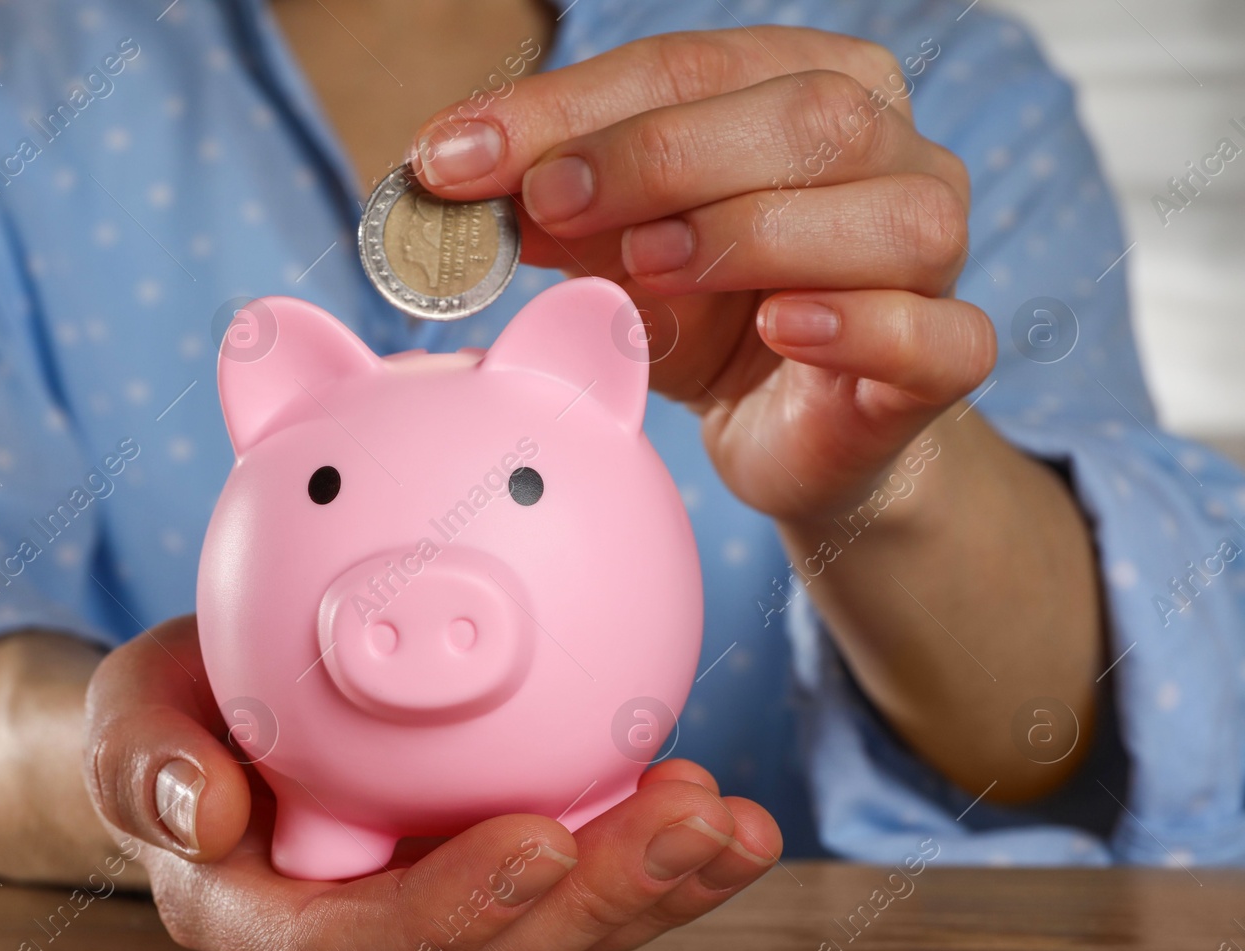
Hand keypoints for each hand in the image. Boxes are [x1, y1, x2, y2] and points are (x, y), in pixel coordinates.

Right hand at [84, 615, 781, 950]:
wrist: (215, 728)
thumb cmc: (174, 724)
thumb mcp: (129, 719)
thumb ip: (145, 763)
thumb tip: (205, 811)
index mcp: (265, 925)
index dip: (448, 915)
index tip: (538, 840)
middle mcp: (361, 947)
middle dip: (597, 908)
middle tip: (689, 822)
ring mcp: (435, 922)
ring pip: (553, 944)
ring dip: (652, 893)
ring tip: (729, 823)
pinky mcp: (491, 888)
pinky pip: (578, 893)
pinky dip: (653, 861)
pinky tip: (717, 809)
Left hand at [412, 27, 993, 522]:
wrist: (789, 434)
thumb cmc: (710, 318)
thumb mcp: (616, 252)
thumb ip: (558, 207)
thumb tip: (453, 172)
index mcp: (811, 90)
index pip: (691, 68)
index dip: (569, 107)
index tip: (455, 154)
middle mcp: (893, 153)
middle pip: (806, 118)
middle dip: (660, 154)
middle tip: (548, 200)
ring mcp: (935, 256)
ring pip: (892, 215)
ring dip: (754, 233)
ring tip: (650, 265)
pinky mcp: (946, 360)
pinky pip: (937, 335)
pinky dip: (860, 326)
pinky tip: (784, 328)